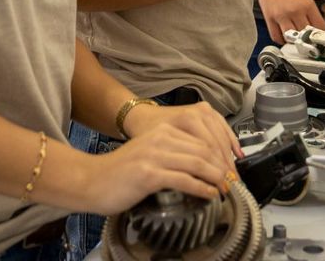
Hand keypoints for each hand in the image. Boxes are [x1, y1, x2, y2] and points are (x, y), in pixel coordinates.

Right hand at [87, 102, 239, 214]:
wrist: (92, 180)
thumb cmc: (121, 172)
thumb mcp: (150, 154)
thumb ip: (172, 153)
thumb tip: (202, 166)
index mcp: (163, 131)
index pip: (202, 138)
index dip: (220, 154)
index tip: (230, 169)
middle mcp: (160, 138)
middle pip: (203, 149)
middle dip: (222, 167)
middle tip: (233, 182)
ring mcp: (155, 155)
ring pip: (197, 163)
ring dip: (216, 178)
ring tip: (225, 189)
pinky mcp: (149, 173)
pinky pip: (184, 179)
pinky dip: (201, 187)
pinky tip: (210, 194)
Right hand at [258, 0, 324, 42]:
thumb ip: (311, 5)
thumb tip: (319, 21)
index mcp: (307, 4)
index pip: (320, 27)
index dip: (322, 33)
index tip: (321, 35)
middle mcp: (295, 11)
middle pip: (307, 35)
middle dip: (308, 37)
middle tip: (309, 37)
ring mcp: (282, 16)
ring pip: (292, 38)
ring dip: (295, 40)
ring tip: (297, 38)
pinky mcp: (269, 18)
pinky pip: (276, 36)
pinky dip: (281, 40)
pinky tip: (284, 36)